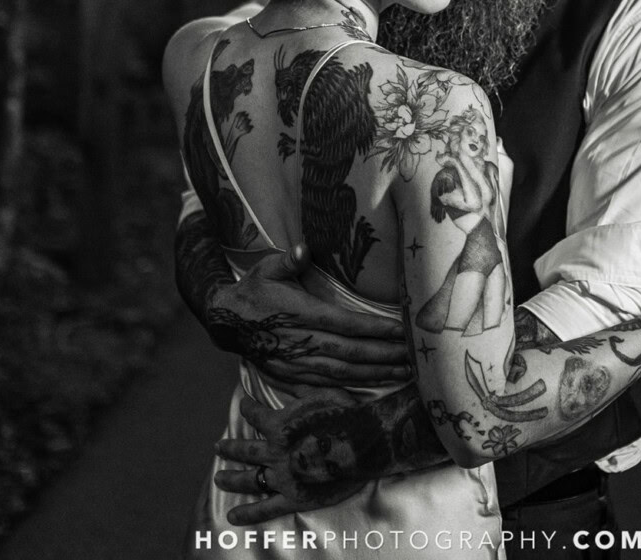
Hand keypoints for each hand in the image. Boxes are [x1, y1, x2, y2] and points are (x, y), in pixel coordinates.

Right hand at [206, 245, 410, 385]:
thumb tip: (302, 249)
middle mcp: (302, 343)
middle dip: (385, 356)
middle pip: (351, 353)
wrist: (225, 322)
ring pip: (343, 373)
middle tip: (415, 356)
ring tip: (404, 373)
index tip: (403, 331)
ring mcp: (296, 364)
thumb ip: (287, 261)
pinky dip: (350, 391)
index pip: (347, 324)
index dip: (376, 330)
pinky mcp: (291, 377)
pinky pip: (325, 388)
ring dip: (375, 374)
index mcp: (301, 314)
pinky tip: (371, 391)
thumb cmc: (254, 291)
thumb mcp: (267, 269)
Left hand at [214, 386, 366, 523]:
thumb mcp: (322, 393)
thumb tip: (294, 385)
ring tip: (218, 478)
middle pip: (244, 449)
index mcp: (279, 425)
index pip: (255, 414)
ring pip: (249, 478)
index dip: (248, 407)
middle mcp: (274, 451)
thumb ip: (302, 392)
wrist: (364, 442)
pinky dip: (248, 513)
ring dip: (231, 478)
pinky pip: (266, 508)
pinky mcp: (294, 496)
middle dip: (229, 448)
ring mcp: (282, 476)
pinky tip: (232, 517)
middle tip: (218, 447)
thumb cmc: (346, 414)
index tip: (244, 404)